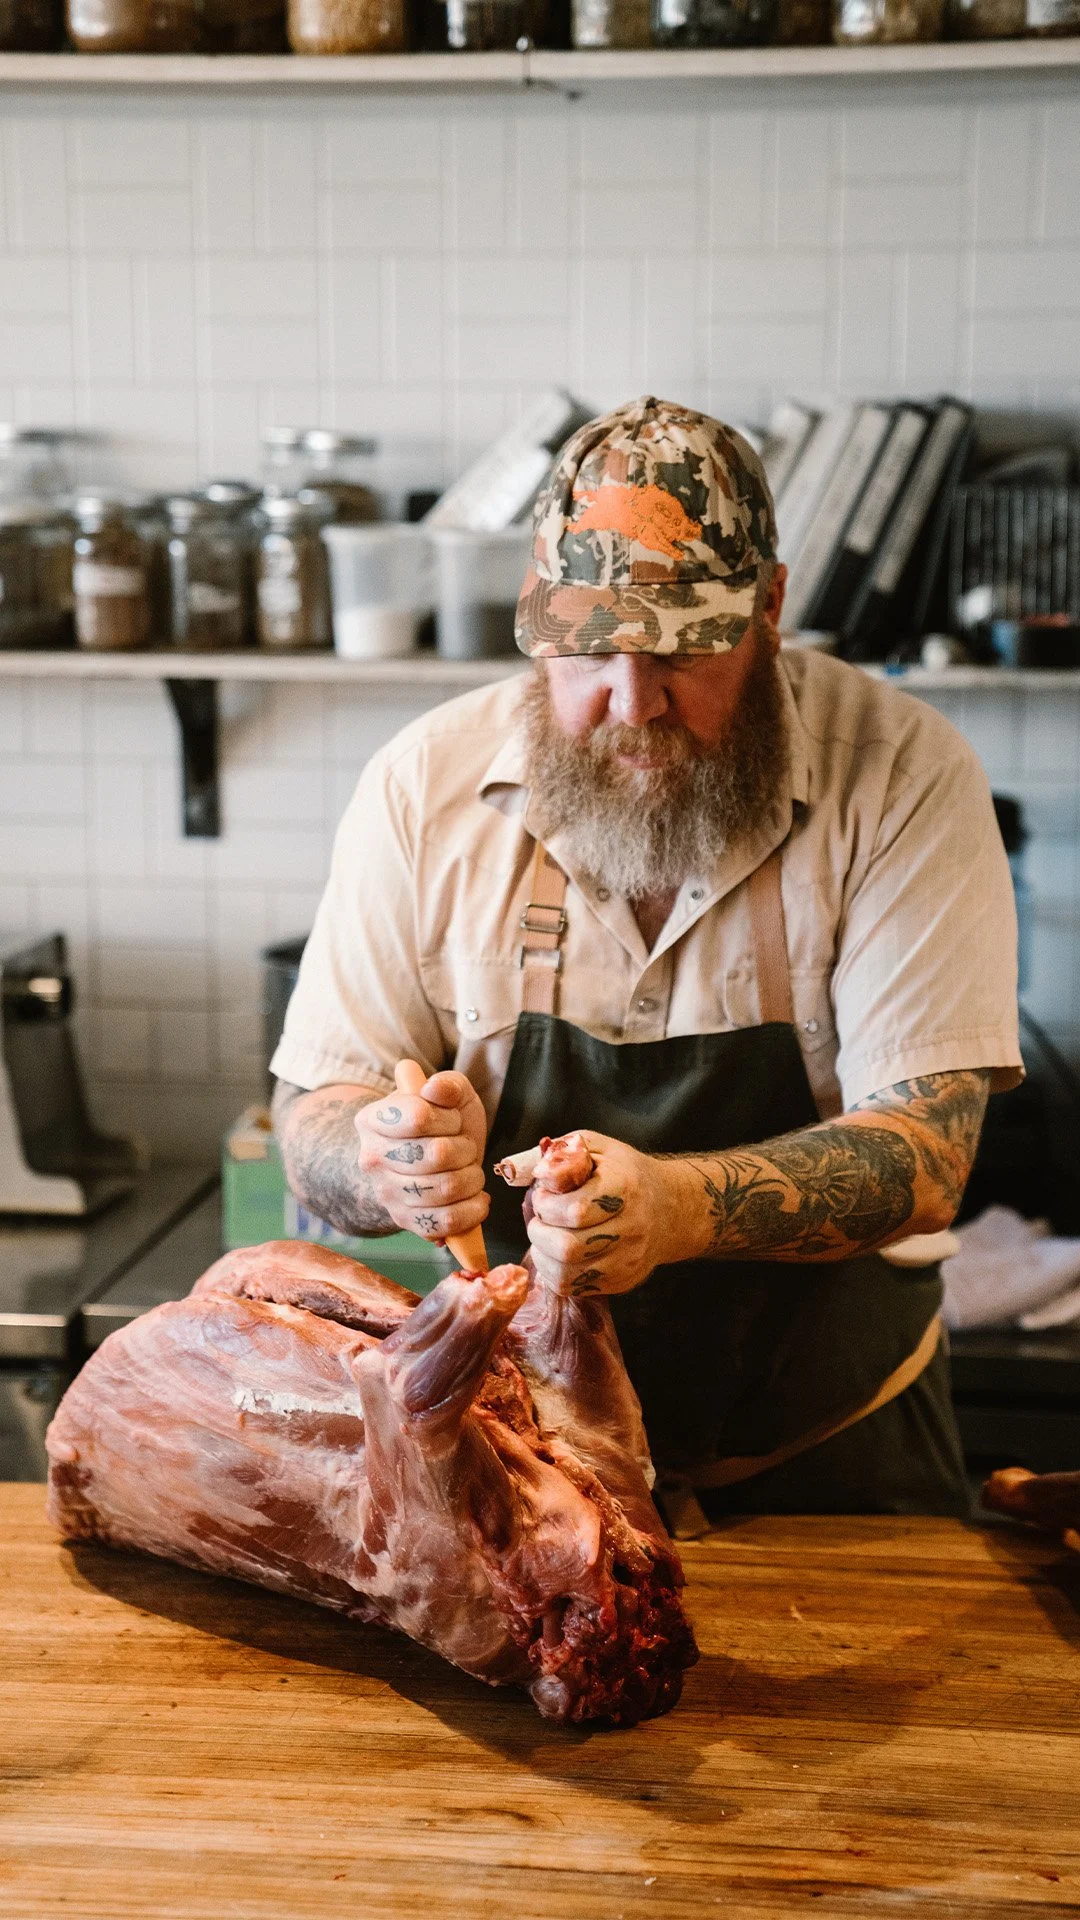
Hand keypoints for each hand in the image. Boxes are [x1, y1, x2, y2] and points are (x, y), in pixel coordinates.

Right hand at [355, 1070, 488, 1244]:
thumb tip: (435, 1089)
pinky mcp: (405, 1221)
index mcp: (373, 1119)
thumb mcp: (448, 1094)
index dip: (447, 1118)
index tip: (451, 1120)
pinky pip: (446, 1222)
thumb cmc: (440, 1123)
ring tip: (470, 1171)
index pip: (419, 1117)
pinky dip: (472, 1210)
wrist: (425, 1158)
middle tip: (464, 1148)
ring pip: (446, 1189)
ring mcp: (387, 1193)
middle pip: (437, 1155)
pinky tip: (476, 1198)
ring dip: (472, 1179)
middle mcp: (372, 1158)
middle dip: (465, 1149)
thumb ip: (446, 1084)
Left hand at [525, 1131, 683, 1298]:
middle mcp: (631, 1227)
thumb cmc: (625, 1173)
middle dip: (539, 1233)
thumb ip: (562, 1153)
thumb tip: (535, 1173)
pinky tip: (557, 1253)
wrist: (667, 1208)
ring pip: (567, 1275)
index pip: (575, 1210)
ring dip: (543, 1255)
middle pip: (569, 1248)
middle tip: (540, 1220)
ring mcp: (627, 1259)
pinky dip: (554, 1271)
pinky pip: (574, 1288)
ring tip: (545, 1237)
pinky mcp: (621, 1280)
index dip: (546, 1205)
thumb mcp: (597, 1148)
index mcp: (624, 1188)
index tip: (543, 1196)